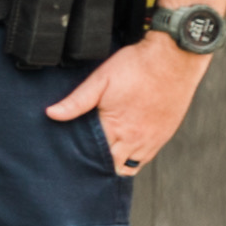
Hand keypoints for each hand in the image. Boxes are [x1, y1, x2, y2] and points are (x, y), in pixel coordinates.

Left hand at [45, 33, 207, 175]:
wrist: (174, 57)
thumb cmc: (137, 66)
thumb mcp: (100, 80)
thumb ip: (76, 102)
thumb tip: (52, 114)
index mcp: (118, 128)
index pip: (97, 158)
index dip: (84, 158)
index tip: (74, 155)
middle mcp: (137, 139)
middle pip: (115, 167)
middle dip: (101, 164)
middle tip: (88, 154)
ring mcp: (154, 139)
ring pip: (133, 165)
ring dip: (119, 161)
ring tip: (106, 151)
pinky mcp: (166, 133)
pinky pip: (148, 156)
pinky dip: (136, 155)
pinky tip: (125, 143)